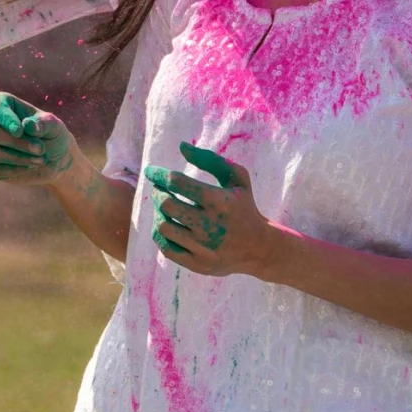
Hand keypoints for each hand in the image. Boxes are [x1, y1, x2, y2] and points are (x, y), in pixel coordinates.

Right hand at [0, 91, 76, 185]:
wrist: (51, 159)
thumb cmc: (50, 135)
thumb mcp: (54, 126)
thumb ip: (44, 124)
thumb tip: (27, 125)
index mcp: (1, 103)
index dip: (6, 119)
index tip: (20, 131)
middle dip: (15, 143)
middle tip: (41, 149)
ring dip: (17, 158)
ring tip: (40, 160)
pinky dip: (13, 170)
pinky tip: (29, 167)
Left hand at [143, 142, 280, 277]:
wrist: (260, 248)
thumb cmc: (244, 206)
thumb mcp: (237, 178)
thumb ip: (210, 160)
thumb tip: (181, 147)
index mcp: (219, 201)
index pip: (177, 182)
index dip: (159, 174)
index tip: (151, 171)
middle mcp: (210, 226)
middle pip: (166, 205)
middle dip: (158, 193)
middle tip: (160, 190)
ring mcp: (203, 248)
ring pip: (162, 227)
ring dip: (158, 214)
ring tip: (164, 208)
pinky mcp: (198, 264)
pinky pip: (166, 248)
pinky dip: (161, 234)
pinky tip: (167, 225)